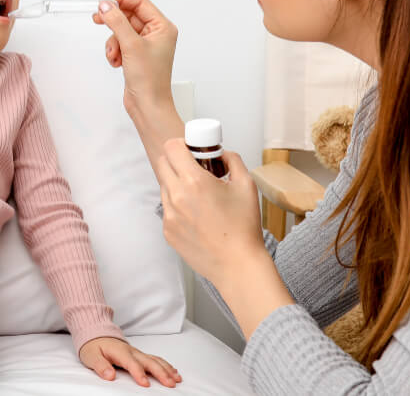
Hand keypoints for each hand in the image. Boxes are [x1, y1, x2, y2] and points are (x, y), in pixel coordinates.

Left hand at [79, 337, 180, 387]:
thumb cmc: (94, 347)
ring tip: (176, 379)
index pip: (132, 363)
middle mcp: (132, 351)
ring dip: (167, 369)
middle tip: (170, 384)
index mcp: (120, 351)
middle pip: (149, 362)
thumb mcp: (91, 356)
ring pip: (155, 360)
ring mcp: (137, 352)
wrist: (96, 334)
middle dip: (161, 373)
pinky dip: (166, 365)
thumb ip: (101, 366)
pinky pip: (156, 359)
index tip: (145, 384)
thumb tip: (110, 376)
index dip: (139, 373)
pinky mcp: (140, 355)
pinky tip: (174, 372)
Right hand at [92, 0, 177, 113]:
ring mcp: (145, 45)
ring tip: (114, 54)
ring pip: (122, 30)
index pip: (140, 3)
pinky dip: (114, 50)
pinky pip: (120, 43)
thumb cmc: (150, 80)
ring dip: (113, 41)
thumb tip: (106, 6)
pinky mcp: (136, 55)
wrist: (148, 105)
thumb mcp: (131, 45)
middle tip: (98, 18)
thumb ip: (117, 22)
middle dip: (114, 21)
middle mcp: (156, 34)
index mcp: (162, 27)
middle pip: (129, 15)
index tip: (103, 0)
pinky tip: (116, 62)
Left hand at [156, 139, 264, 283]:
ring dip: (177, 184)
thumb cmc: (244, 228)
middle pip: (163, 164)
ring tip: (199, 196)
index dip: (182, 144)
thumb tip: (222, 153)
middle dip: (177, 161)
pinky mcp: (167, 231)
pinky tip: (198, 215)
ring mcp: (169, 215)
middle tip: (195, 169)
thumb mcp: (246, 184)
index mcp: (194, 181)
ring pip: (164, 187)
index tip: (192, 150)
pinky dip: (178, 206)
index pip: (171, 147)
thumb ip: (233, 160)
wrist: (237, 265)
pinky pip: (167, 209)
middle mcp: (176, 196)